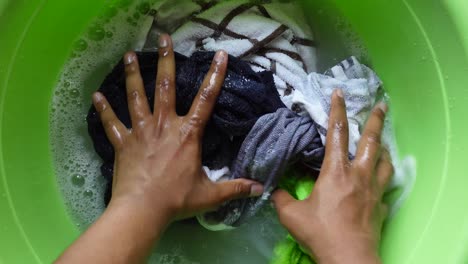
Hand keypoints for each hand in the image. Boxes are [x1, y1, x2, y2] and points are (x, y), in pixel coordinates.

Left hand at [92, 34, 263, 220]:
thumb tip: (261, 188)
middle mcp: (164, 125)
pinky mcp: (123, 142)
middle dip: (166, 60)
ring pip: (136, 97)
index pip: (206, 99)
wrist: (142, 209)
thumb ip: (236, 188)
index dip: (215, 76)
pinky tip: (96, 95)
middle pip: (166, 87)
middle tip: (163, 38)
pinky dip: (104, 110)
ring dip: (133, 74)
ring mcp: (141, 131)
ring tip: (129, 54)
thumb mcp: (211, 194)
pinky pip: (112, 123)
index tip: (219, 55)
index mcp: (187, 134)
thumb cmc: (177, 199)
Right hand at [272, 89, 392, 263]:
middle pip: (372, 142)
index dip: (337, 110)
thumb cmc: (320, 232)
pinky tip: (380, 186)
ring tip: (384, 143)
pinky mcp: (381, 207)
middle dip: (377, 120)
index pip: (337, 134)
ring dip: (384, 149)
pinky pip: (385, 190)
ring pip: (385, 163)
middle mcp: (359, 176)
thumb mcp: (291, 215)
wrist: (349, 258)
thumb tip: (272, 189)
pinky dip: (383, 183)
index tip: (339, 93)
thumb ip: (281, 198)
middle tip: (382, 104)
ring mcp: (374, 191)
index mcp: (336, 172)